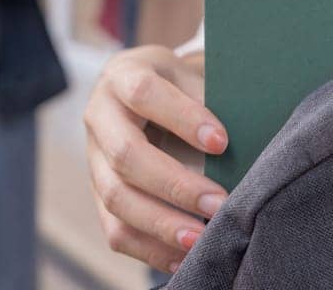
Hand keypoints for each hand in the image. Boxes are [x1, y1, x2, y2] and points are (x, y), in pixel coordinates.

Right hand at [84, 46, 228, 273]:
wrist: (144, 91)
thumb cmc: (179, 85)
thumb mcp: (192, 75)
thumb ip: (210, 100)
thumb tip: (239, 145)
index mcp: (123, 75)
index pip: (144, 94)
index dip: (182, 118)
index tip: (222, 143)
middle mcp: (100, 116)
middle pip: (126, 155)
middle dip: (174, 185)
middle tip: (219, 205)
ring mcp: (93, 157)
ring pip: (116, 197)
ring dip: (161, 224)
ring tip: (200, 241)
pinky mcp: (97, 192)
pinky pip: (114, 228)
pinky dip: (149, 248)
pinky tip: (183, 257)